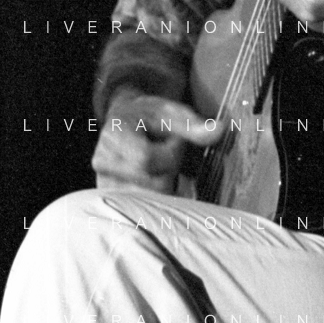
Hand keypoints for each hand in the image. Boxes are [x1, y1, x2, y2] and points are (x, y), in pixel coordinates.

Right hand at [91, 89, 219, 194]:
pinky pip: (143, 211)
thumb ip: (193, 123)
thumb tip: (220, 129)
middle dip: (171, 170)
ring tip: (159, 165)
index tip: (175, 141)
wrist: (124, 121)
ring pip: (151, 202)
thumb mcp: (171, 111)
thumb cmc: (149, 115)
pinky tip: (156, 180)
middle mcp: (103, 163)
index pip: (146, 159)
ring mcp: (105, 184)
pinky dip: (157, 199)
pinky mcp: (111, 200)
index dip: (170, 153)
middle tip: (168, 152)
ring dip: (165, 185)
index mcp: (114, 136)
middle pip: (153, 185)